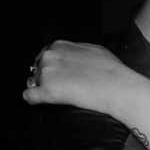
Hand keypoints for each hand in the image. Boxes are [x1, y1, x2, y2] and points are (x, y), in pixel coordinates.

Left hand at [23, 40, 139, 115]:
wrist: (121, 88)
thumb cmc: (114, 72)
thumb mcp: (95, 50)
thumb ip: (77, 51)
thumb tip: (72, 55)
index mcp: (59, 46)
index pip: (45, 57)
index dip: (53, 69)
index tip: (62, 78)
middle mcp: (49, 56)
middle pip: (38, 69)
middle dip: (47, 79)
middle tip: (64, 89)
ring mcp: (46, 73)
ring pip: (33, 82)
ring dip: (44, 90)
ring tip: (61, 98)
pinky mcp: (47, 91)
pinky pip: (29, 96)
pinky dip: (34, 101)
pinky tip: (45, 104)